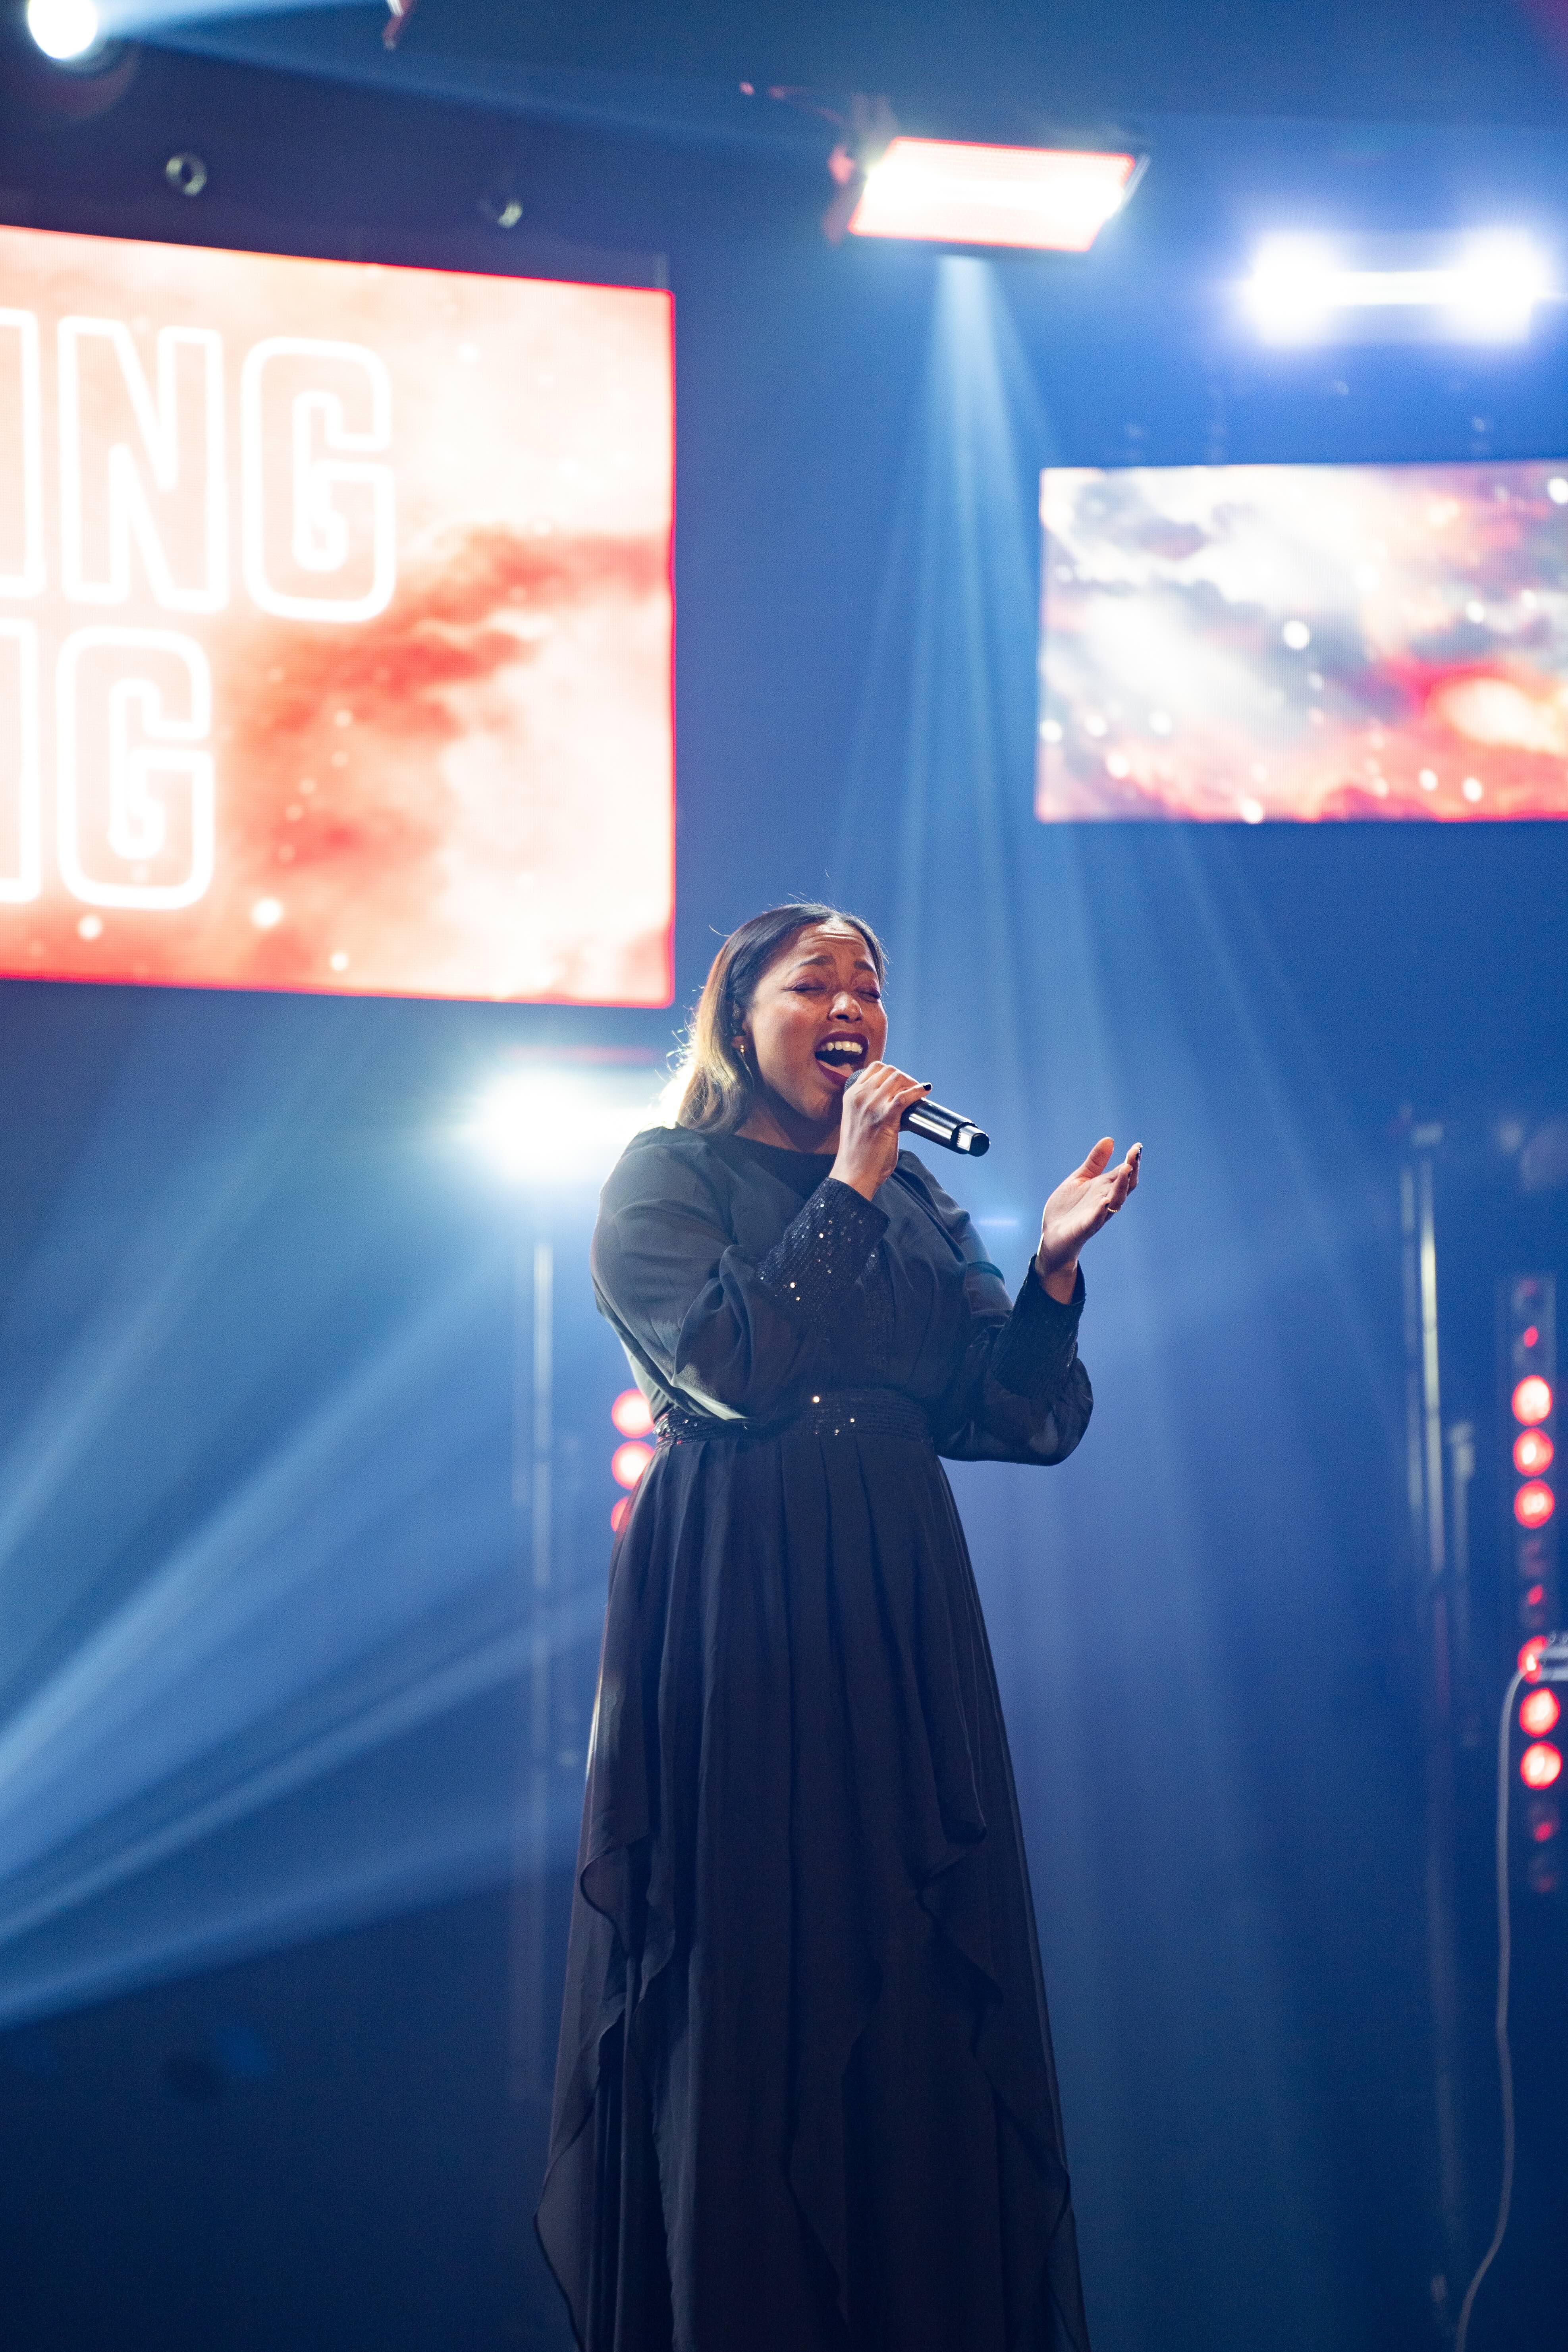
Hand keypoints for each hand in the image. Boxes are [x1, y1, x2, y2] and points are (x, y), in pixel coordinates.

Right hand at [831, 1061, 931, 1199]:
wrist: (854, 1172)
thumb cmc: (858, 1153)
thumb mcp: (858, 1121)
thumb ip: (870, 1108)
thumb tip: (897, 1103)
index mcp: (851, 1095)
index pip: (875, 1068)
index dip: (892, 1073)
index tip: (901, 1084)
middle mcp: (860, 1096)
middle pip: (889, 1071)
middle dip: (905, 1077)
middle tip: (913, 1090)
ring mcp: (872, 1105)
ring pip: (898, 1079)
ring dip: (912, 1084)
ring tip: (919, 1093)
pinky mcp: (885, 1117)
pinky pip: (906, 1096)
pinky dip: (918, 1091)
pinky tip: (925, 1092)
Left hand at [1036, 1137, 1140, 1301]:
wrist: (1053, 1235)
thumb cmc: (1069, 1207)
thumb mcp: (1080, 1179)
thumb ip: (1095, 1162)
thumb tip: (1110, 1139)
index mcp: (1105, 1188)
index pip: (1123, 1173)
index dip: (1132, 1160)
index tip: (1137, 1147)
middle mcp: (1105, 1200)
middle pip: (1124, 1185)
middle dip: (1131, 1170)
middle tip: (1135, 1154)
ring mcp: (1097, 1214)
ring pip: (1115, 1201)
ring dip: (1121, 1186)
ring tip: (1126, 1169)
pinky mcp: (1085, 1228)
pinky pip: (1096, 1219)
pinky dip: (1101, 1211)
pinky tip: (1104, 1202)